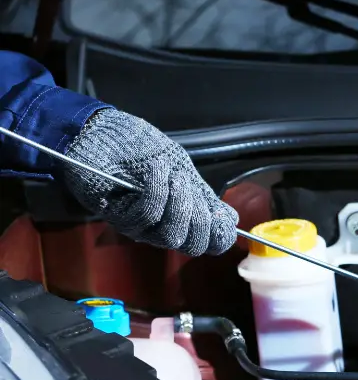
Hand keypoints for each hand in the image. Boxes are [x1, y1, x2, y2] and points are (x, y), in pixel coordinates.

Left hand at [64, 109, 237, 256]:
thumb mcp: (181, 168)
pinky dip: (156, 191)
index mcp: (185, 218)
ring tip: (174, 176)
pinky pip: (146, 215)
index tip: (223, 217)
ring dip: (178, 204)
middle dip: (200, 218)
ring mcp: (142, 227)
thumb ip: (203, 195)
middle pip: (192, 245)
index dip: (221, 236)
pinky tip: (156, 170)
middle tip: (191, 188)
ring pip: (171, 235)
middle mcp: (164, 229)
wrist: (105, 134)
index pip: (210, 243)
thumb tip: (230, 219)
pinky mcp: (120, 219)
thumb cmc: (142, 149)